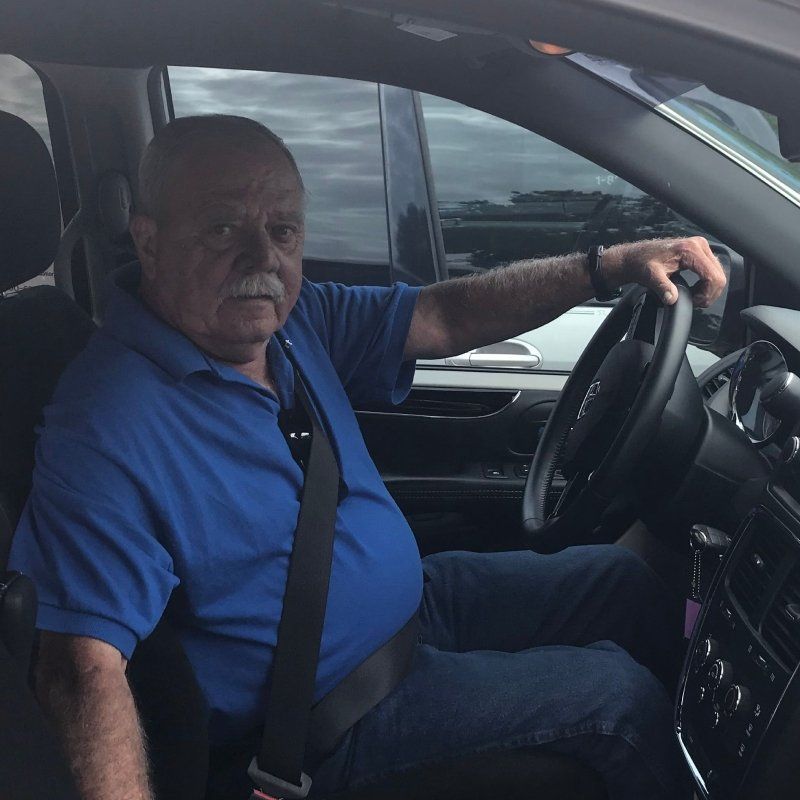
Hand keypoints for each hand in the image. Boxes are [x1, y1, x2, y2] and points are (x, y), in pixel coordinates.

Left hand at [605, 237, 726, 307]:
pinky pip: (712, 270)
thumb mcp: (651, 276)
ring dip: (708, 289)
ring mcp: (701, 247)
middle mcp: (699, 245)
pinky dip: (707, 283)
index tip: (693, 302)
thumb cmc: (642, 263)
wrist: (635, 257)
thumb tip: (672, 299)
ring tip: (692, 296)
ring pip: (718, 273)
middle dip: (709, 293)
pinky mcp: (700, 252)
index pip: (713, 276)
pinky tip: (694, 288)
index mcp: (690, 250)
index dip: (706, 294)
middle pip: (719, 275)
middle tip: (693, 301)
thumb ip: (662, 287)